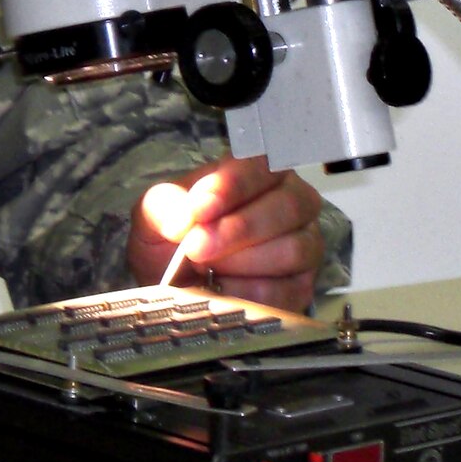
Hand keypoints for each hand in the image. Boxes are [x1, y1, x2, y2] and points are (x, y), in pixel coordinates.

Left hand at [128, 153, 324, 311]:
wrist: (173, 282)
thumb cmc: (173, 237)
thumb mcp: (155, 213)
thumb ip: (164, 205)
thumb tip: (182, 221)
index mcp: (260, 171)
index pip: (261, 167)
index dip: (232, 187)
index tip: (199, 210)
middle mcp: (294, 203)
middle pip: (288, 207)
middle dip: (237, 229)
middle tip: (196, 248)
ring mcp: (305, 246)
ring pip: (292, 250)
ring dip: (241, 263)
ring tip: (203, 270)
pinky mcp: (301, 287)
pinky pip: (287, 291)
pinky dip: (247, 294)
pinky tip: (219, 291)